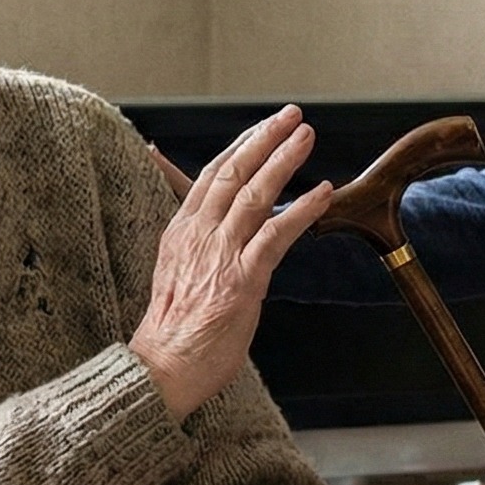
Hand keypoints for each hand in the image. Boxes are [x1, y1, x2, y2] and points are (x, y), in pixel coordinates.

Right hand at [130, 106, 332, 415]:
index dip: (239, 148)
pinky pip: (276, 235)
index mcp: (180, 233)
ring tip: (307, 137)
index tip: (260, 129)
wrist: (162, 368)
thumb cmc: (172, 334)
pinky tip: (322, 192)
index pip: (210, 177)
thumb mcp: (174, 278)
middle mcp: (198, 235)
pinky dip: (302, 209)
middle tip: (291, 116)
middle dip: (264, 139)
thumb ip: (196, 253)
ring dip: (284, 160)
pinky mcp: (242, 280)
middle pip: (233, 172)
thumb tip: (213, 245)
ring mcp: (220, 255)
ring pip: (254, 194)